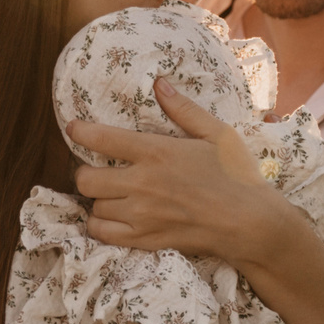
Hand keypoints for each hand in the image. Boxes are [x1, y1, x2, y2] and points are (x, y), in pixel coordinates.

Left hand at [71, 78, 300, 268]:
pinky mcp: (146, 239)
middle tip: (95, 168)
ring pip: (93, 207)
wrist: (250, 224)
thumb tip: (159, 84)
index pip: (102, 139)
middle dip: (84, 171)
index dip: (80, 131)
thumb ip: (184, 109)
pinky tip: (111, 217)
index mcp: (156, 152)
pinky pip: (103, 233)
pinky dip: (100, 225)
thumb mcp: (217, 134)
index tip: (74, 128)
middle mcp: (142, 184)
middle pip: (85, 179)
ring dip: (97, 199)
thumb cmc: (237, 175)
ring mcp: (142, 215)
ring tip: (108, 194)